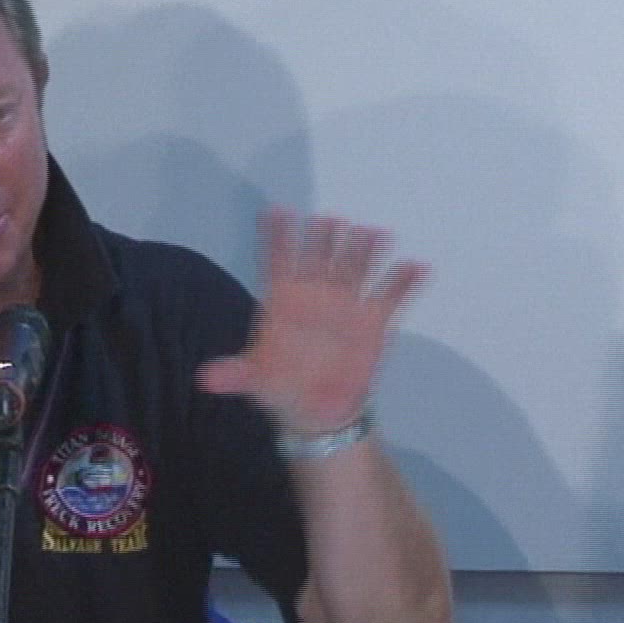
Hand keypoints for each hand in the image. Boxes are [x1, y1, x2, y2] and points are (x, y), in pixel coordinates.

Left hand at [198, 209, 426, 432]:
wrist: (316, 410)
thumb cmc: (279, 386)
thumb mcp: (254, 382)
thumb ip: (234, 375)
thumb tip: (206, 378)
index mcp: (282, 300)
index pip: (278, 260)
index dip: (277, 237)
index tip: (277, 211)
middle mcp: (315, 293)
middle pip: (320, 257)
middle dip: (325, 238)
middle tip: (330, 221)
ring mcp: (346, 303)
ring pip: (356, 267)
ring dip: (365, 250)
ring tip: (375, 234)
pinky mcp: (373, 321)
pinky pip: (390, 296)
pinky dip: (404, 282)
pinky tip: (417, 268)